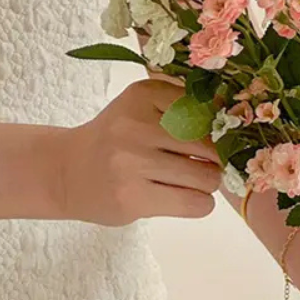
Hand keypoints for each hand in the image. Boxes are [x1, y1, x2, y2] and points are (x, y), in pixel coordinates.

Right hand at [54, 80, 222, 225]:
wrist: (65, 172)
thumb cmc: (117, 140)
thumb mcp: (143, 107)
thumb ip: (185, 105)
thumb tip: (234, 114)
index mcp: (143, 95)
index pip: (208, 111)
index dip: (217, 129)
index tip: (208, 137)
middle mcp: (135, 126)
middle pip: (211, 147)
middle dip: (215, 160)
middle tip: (200, 163)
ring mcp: (132, 163)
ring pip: (208, 178)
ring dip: (206, 184)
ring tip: (187, 181)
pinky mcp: (132, 198)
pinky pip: (196, 204)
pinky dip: (199, 204)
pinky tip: (183, 198)